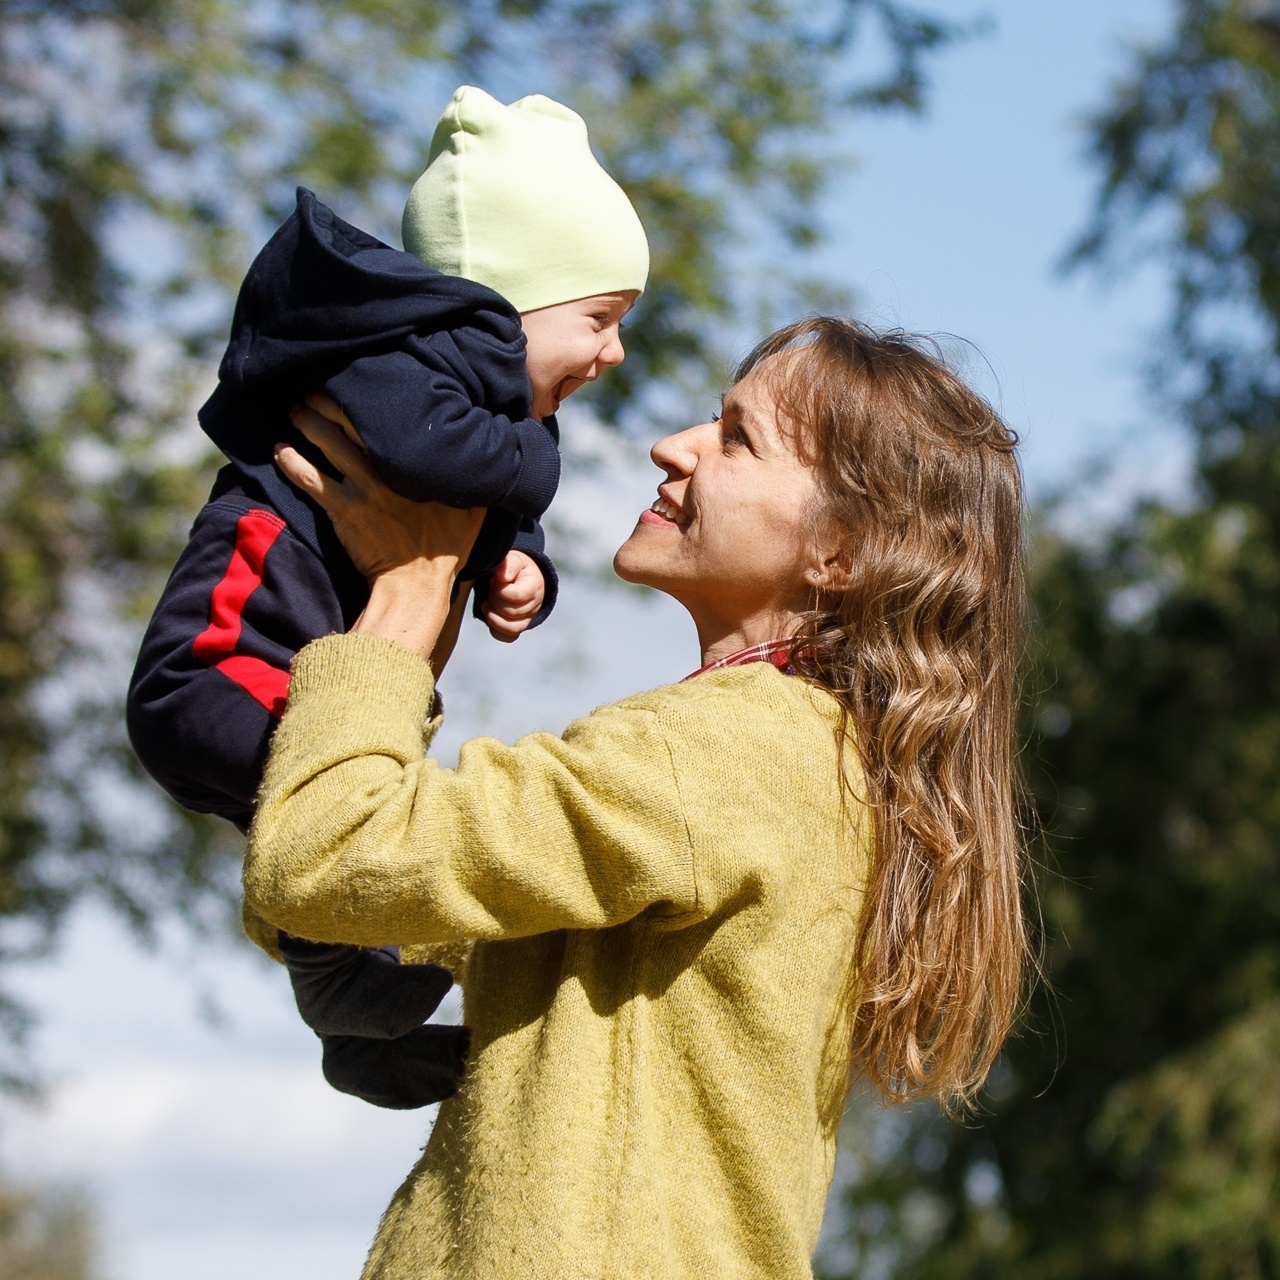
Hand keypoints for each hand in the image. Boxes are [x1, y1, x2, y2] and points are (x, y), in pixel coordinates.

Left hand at [275, 395, 485, 661]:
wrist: (417, 588)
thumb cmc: (447, 547)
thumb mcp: (478, 506)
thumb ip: (485, 472)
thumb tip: (507, 442)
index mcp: (421, 462)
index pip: (394, 414)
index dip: (373, 393)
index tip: (361, 380)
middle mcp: (390, 469)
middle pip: (352, 420)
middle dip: (329, 400)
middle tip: (316, 389)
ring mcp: (363, 489)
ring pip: (326, 442)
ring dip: (306, 422)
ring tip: (295, 411)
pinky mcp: (341, 511)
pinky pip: (308, 478)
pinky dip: (290, 460)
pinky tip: (280, 449)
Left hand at [481, 551, 545, 642]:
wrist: (524, 576)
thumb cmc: (518, 568)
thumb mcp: (515, 559)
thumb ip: (509, 564)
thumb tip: (502, 576)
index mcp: (535, 587)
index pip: (516, 596)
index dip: (499, 589)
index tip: (494, 579)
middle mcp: (535, 606)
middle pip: (511, 612)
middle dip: (494, 599)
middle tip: (490, 587)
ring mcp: (527, 618)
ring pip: (510, 628)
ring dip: (493, 616)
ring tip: (486, 603)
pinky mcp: (518, 627)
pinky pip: (507, 636)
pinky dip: (495, 628)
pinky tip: (489, 614)